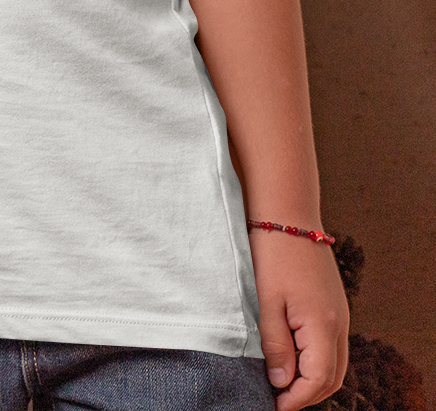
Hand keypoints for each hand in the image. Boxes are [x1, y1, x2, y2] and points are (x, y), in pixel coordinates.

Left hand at [250, 229, 348, 409]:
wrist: (287, 214)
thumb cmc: (272, 254)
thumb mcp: (266, 302)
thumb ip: (275, 345)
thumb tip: (282, 382)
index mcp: (323, 326)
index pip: (318, 380)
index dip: (296, 399)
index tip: (274, 405)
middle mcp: (339, 324)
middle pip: (331, 377)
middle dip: (307, 395)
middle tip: (278, 400)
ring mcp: (339, 314)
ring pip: (335, 363)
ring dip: (313, 379)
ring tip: (283, 383)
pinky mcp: (333, 305)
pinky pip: (332, 345)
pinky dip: (317, 359)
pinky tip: (294, 356)